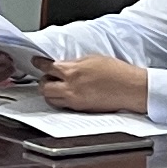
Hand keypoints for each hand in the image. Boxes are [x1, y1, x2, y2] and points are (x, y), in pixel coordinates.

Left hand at [37, 54, 151, 116]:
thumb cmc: (117, 72)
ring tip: (56, 87)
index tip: (36, 62)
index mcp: (73, 71)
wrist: (130, 88)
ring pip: (51, 99)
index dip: (39, 64)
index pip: (47, 67)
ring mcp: (75, 100)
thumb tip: (63, 65)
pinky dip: (60, 100)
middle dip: (43, 81)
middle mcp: (70, 87)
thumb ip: (74, 63)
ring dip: (50, 92)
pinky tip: (66, 94)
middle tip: (47, 76)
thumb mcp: (93, 59)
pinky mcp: (81, 109)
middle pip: (44, 86)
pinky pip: (63, 106)